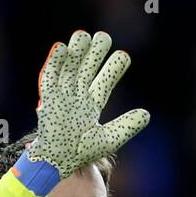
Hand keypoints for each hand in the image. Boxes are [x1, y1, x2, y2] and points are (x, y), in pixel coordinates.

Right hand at [27, 29, 149, 177]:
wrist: (58, 161)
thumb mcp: (109, 139)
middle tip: (103, 37)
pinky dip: (55, 62)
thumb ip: (127, 126)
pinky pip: (50, 77)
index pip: (104, 82)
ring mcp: (61, 96)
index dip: (113, 69)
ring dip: (75, 53)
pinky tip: (62, 47)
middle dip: (94, 54)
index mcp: (91, 105)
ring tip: (83, 35)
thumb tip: (147, 114)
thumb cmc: (81, 152)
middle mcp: (76, 97)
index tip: (124, 56)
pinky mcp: (48, 98)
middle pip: (86, 70)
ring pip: (69, 69)